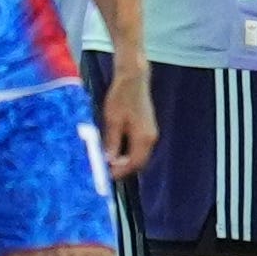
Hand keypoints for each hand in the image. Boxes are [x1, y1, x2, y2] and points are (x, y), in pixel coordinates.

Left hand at [101, 64, 158, 179]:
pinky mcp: (147, 129)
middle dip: (124, 169)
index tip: (106, 176)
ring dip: (126, 161)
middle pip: (139, 162)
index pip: (134, 163)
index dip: (120, 172)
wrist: (133, 79)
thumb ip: (112, 142)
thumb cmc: (122, 97)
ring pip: (139, 155)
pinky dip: (128, 153)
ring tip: (109, 162)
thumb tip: (109, 160)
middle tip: (106, 171)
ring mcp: (150, 133)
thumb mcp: (113, 120)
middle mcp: (150, 138)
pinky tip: (116, 150)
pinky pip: (139, 147)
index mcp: (143, 137)